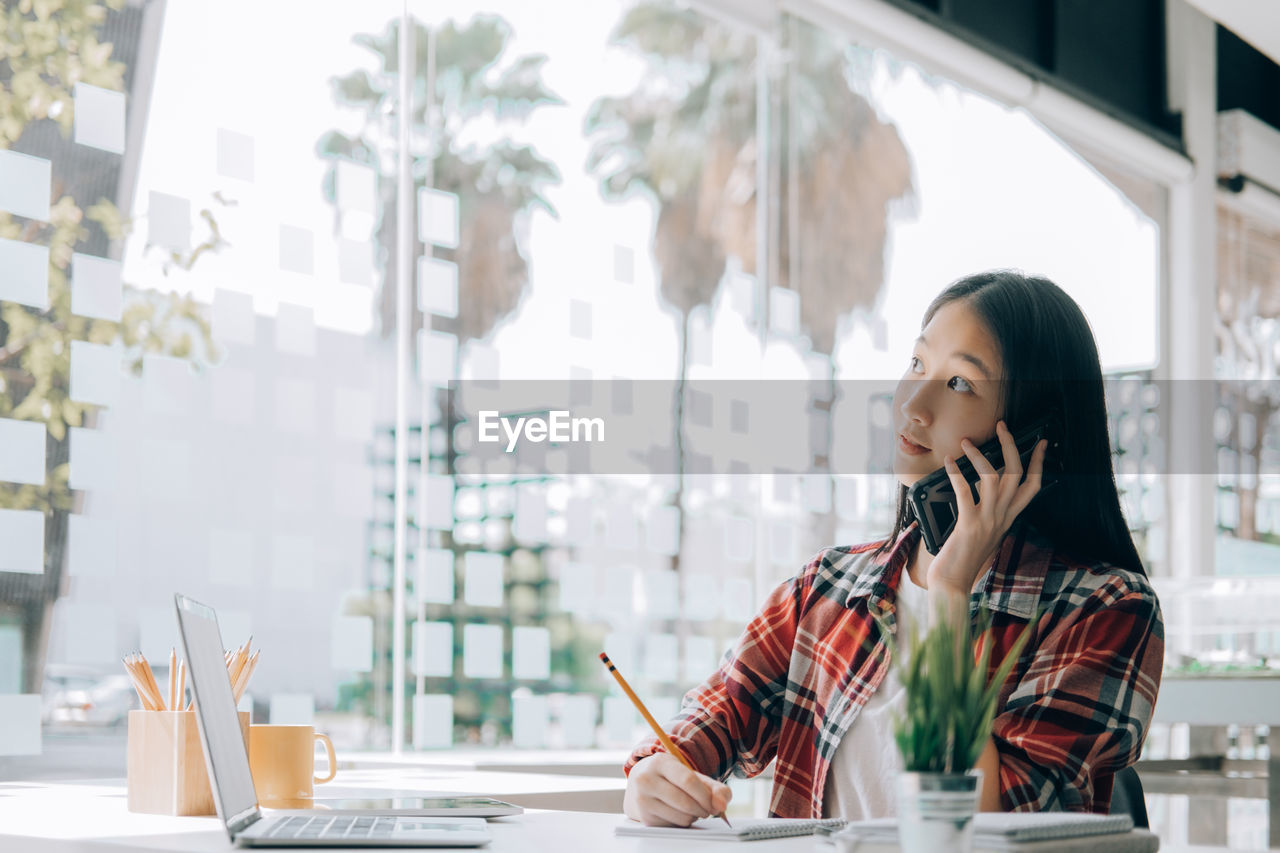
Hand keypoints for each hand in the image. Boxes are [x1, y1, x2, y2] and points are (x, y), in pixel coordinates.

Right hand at [623, 752, 731, 826]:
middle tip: (707, 809)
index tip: (713, 803)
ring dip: (694, 816)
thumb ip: (715, 788)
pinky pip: (674, 825)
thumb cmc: (673, 777)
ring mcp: (643, 799)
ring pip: (680, 816)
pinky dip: (684, 822)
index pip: (688, 781)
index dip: (705, 795)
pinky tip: (681, 813)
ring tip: (693, 808)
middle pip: (685, 802)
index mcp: (660, 763)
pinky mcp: (645, 816)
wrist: (643, 782)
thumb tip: (721, 806)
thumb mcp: (692, 775)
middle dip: (703, 809)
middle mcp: (646, 780)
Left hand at [926, 420, 1047, 596]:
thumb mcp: (985, 532)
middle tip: (1002, 426)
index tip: (1041, 442)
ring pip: (993, 477)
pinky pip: (965, 491)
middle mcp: (1003, 517)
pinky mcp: (969, 524)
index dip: (1040, 463)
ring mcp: (988, 520)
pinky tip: (949, 463)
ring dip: (979, 456)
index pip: (1033, 486)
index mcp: (1009, 518)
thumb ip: (989, 512)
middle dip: (1011, 446)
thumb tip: (982, 489)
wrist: (954, 583)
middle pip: (1016, 474)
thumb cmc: (964, 557)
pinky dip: (957, 473)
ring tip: (965, 442)